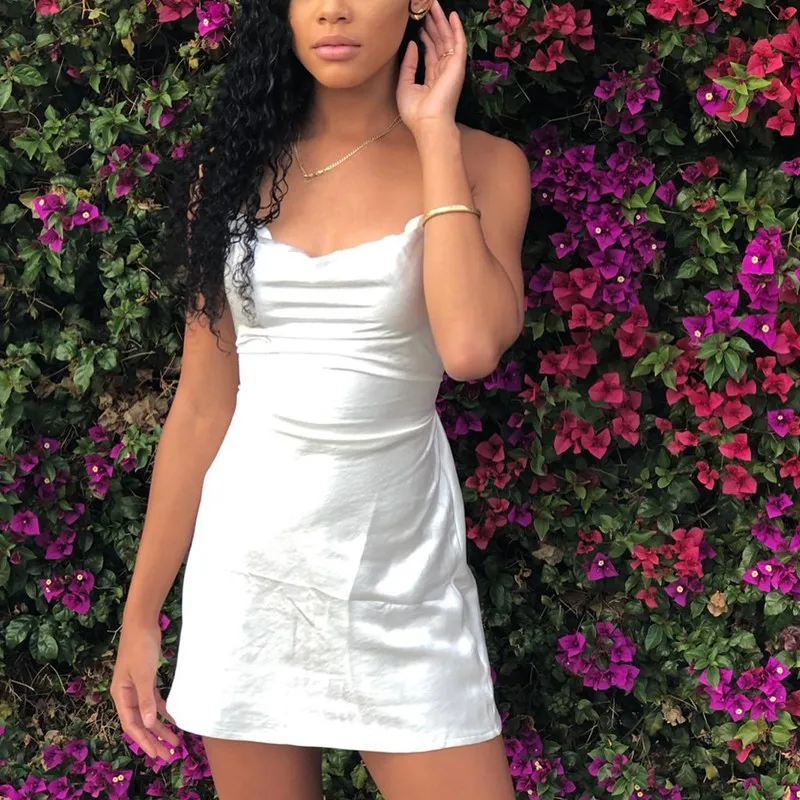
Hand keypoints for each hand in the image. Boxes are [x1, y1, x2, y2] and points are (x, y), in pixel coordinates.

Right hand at [110, 618, 180, 760]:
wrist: (142, 623)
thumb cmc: (140, 647)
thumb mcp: (143, 675)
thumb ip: (145, 699)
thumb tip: (148, 723)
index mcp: (120, 695)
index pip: (131, 724)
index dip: (143, 741)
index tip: (156, 754)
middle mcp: (126, 694)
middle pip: (140, 722)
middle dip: (154, 739)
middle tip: (169, 755)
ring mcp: (137, 687)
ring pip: (149, 713)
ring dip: (161, 728)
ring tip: (175, 742)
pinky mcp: (147, 679)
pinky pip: (154, 701)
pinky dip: (163, 711)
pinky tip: (174, 719)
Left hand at [397, 0, 466, 137]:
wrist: (428, 123)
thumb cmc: (415, 112)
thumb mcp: (405, 85)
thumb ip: (408, 64)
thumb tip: (413, 44)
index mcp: (431, 78)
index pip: (430, 52)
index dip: (425, 36)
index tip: (419, 22)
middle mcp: (443, 72)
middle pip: (439, 43)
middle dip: (433, 24)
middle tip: (427, 7)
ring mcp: (451, 68)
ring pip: (447, 40)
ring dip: (441, 22)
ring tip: (435, 5)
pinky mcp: (457, 66)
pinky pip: (458, 44)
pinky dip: (456, 29)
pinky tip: (452, 16)